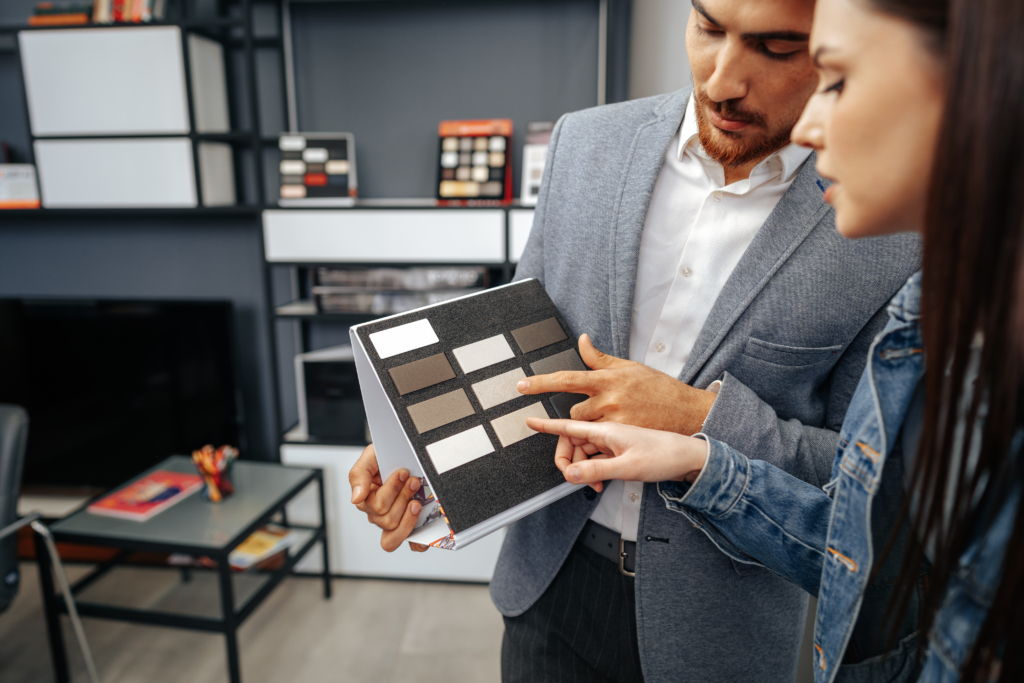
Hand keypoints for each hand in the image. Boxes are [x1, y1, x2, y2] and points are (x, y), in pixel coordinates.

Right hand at [349, 444, 428, 552]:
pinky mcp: (406, 527)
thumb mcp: (370, 457)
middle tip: (413, 481)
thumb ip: (359, 475)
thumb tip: (356, 498)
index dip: (392, 490)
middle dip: (403, 497)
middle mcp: (377, 514)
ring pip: (394, 534)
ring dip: (409, 517)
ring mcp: (391, 522)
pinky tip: (422, 526)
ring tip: (417, 501)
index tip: (403, 472)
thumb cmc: (385, 457)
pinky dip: (415, 539)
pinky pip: (408, 544)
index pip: (376, 506)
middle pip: (387, 520)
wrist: (405, 455)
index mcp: (366, 499)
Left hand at [516, 334, 715, 435]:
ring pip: (586, 429)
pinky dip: (603, 444)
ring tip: (613, 427)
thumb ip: (600, 358)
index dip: (541, 382)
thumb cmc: (658, 388)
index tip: (521, 385)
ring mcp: (616, 419)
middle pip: (574, 411)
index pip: (567, 378)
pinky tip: (616, 439)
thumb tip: (582, 339)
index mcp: (607, 378)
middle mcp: (609, 398)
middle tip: (600, 414)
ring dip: (592, 430)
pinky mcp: (624, 437)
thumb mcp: (629, 367)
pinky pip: (601, 444)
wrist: (687, 410)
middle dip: (581, 415)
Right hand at [527, 417, 707, 490]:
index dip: (547, 425)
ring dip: (583, 470)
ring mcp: (613, 442)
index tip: (530, 420)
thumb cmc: (663, 455)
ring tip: (597, 485)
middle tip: (573, 479)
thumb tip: (569, 474)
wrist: (688, 457)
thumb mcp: (627, 467)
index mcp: (605, 430)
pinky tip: (602, 482)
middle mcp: (606, 433)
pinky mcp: (620, 451)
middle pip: (573, 444)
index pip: (568, 426)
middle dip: (568, 462)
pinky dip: (594, 471)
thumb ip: (595, 471)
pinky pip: (597, 459)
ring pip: (584, 454)